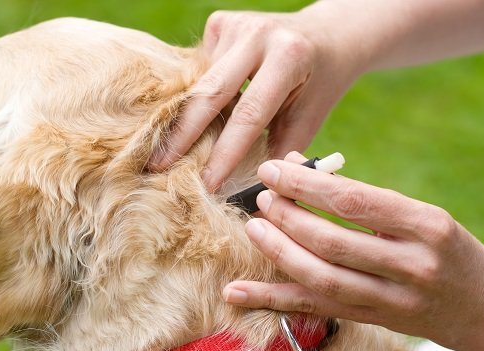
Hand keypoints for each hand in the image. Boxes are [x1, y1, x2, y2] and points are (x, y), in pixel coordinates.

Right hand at [149, 4, 360, 190]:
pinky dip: (198, 95)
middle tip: (158, 167)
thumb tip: (251, 196)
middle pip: (210, 92)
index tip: (207, 184)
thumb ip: (280, 152)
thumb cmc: (318, 85)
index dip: (225, 153)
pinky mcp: (220, 22)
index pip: (249, 114)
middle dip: (183, 135)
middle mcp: (258, 34)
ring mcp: (236, 24)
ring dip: (188, 117)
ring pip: (200, 82)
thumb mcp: (310, 118)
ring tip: (167, 151)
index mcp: (288, 57)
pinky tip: (199, 111)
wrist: (326, 36)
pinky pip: (200, 69)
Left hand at [222, 152, 483, 349]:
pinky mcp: (374, 322)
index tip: (273, 169)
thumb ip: (366, 200)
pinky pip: (316, 310)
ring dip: (280, 254)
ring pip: (323, 279)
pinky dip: (272, 300)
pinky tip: (236, 292)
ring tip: (254, 229)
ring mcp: (394, 300)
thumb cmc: (445, 248)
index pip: (355, 201)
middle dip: (289, 218)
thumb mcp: (421, 215)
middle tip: (262, 198)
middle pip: (334, 242)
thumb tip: (299, 170)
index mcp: (426, 225)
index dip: (307, 185)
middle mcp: (412, 265)